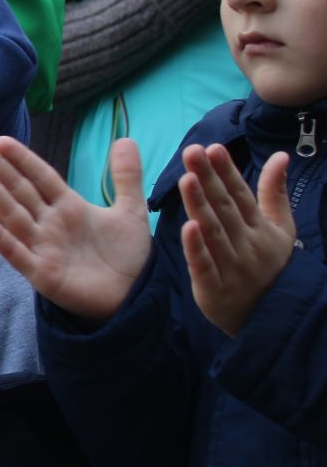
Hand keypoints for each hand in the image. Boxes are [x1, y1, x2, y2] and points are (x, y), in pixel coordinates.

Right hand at [0, 136, 151, 321]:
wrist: (134, 297)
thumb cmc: (126, 256)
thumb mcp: (130, 211)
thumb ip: (126, 176)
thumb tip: (125, 138)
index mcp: (68, 207)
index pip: (40, 177)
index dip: (22, 159)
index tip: (1, 139)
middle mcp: (49, 224)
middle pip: (20, 191)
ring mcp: (42, 247)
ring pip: (13, 216)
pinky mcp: (41, 273)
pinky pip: (17, 253)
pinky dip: (1, 238)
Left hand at [178, 144, 295, 335]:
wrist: (273, 319)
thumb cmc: (271, 266)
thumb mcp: (279, 229)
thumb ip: (273, 192)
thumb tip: (279, 155)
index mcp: (260, 228)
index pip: (241, 195)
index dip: (227, 171)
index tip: (213, 147)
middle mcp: (248, 244)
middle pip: (225, 208)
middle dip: (209, 179)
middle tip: (192, 151)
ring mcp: (233, 267)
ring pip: (214, 232)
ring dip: (200, 205)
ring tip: (187, 178)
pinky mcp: (215, 290)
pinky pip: (205, 266)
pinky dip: (197, 248)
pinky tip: (187, 227)